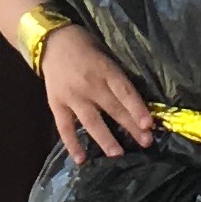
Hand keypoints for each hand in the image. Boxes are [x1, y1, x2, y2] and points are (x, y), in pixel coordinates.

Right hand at [39, 26, 153, 162]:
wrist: (51, 41)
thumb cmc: (85, 46)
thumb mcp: (106, 54)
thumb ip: (117, 76)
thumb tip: (137, 103)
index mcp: (105, 69)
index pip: (124, 91)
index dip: (137, 108)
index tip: (149, 124)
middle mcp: (89, 84)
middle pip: (113, 108)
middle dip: (130, 127)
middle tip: (146, 142)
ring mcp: (72, 96)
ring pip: (91, 121)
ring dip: (105, 139)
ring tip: (118, 155)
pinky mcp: (57, 104)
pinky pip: (65, 128)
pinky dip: (72, 144)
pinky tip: (81, 160)